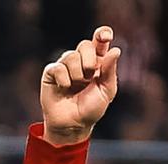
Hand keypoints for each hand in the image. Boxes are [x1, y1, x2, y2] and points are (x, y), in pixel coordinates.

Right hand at [40, 27, 120, 144]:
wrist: (73, 125)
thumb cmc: (91, 109)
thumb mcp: (106, 92)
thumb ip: (110, 71)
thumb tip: (116, 49)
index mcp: (97, 62)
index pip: (99, 41)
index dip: (102, 34)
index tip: (105, 36)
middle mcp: (81, 60)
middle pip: (85, 45)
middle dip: (89, 60)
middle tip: (89, 76)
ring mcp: (65, 64)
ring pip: (71, 56)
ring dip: (77, 75)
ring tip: (76, 86)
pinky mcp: (52, 72)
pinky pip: (58, 67)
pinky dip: (64, 80)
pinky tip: (64, 88)